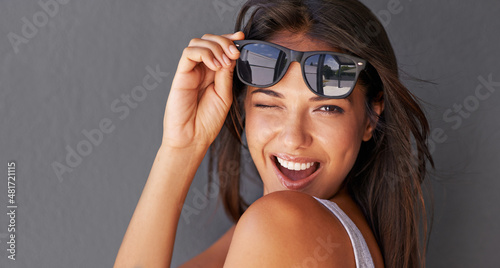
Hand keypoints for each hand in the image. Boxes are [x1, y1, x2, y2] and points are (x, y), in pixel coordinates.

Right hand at [161, 32, 244, 150]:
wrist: (193, 138)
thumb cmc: (208, 121)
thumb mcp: (225, 95)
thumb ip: (227, 74)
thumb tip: (232, 54)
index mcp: (213, 73)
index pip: (220, 47)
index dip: (230, 39)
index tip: (243, 38)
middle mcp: (201, 69)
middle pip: (209, 40)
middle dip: (224, 41)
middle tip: (235, 53)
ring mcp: (190, 71)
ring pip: (199, 42)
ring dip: (215, 47)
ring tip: (224, 63)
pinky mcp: (181, 75)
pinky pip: (189, 53)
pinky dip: (204, 54)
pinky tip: (214, 66)